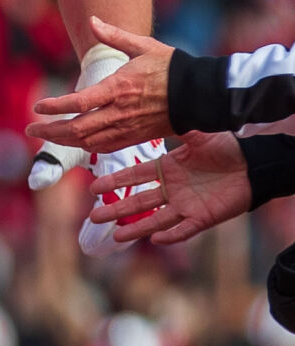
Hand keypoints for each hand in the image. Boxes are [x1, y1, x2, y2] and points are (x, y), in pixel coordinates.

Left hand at [25, 17, 174, 153]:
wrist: (202, 94)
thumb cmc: (172, 67)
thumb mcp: (143, 46)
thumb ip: (114, 35)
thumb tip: (92, 20)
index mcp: (119, 88)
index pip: (79, 102)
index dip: (55, 107)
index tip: (37, 107)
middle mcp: (121, 111)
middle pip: (79, 128)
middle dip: (51, 131)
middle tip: (31, 129)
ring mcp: (129, 127)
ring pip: (90, 141)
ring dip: (64, 140)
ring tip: (45, 136)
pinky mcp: (138, 137)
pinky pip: (106, 146)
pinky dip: (85, 146)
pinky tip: (74, 142)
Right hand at [87, 131, 250, 244]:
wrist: (252, 166)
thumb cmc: (225, 149)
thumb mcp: (197, 135)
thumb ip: (178, 126)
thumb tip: (158, 107)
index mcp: (167, 169)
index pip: (135, 177)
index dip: (115, 182)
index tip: (94, 186)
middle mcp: (172, 190)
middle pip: (139, 202)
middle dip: (116, 209)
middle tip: (94, 217)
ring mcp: (186, 205)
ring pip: (156, 219)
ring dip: (137, 228)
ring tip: (116, 235)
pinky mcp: (203, 218)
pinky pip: (185, 229)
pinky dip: (172, 235)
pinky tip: (156, 238)